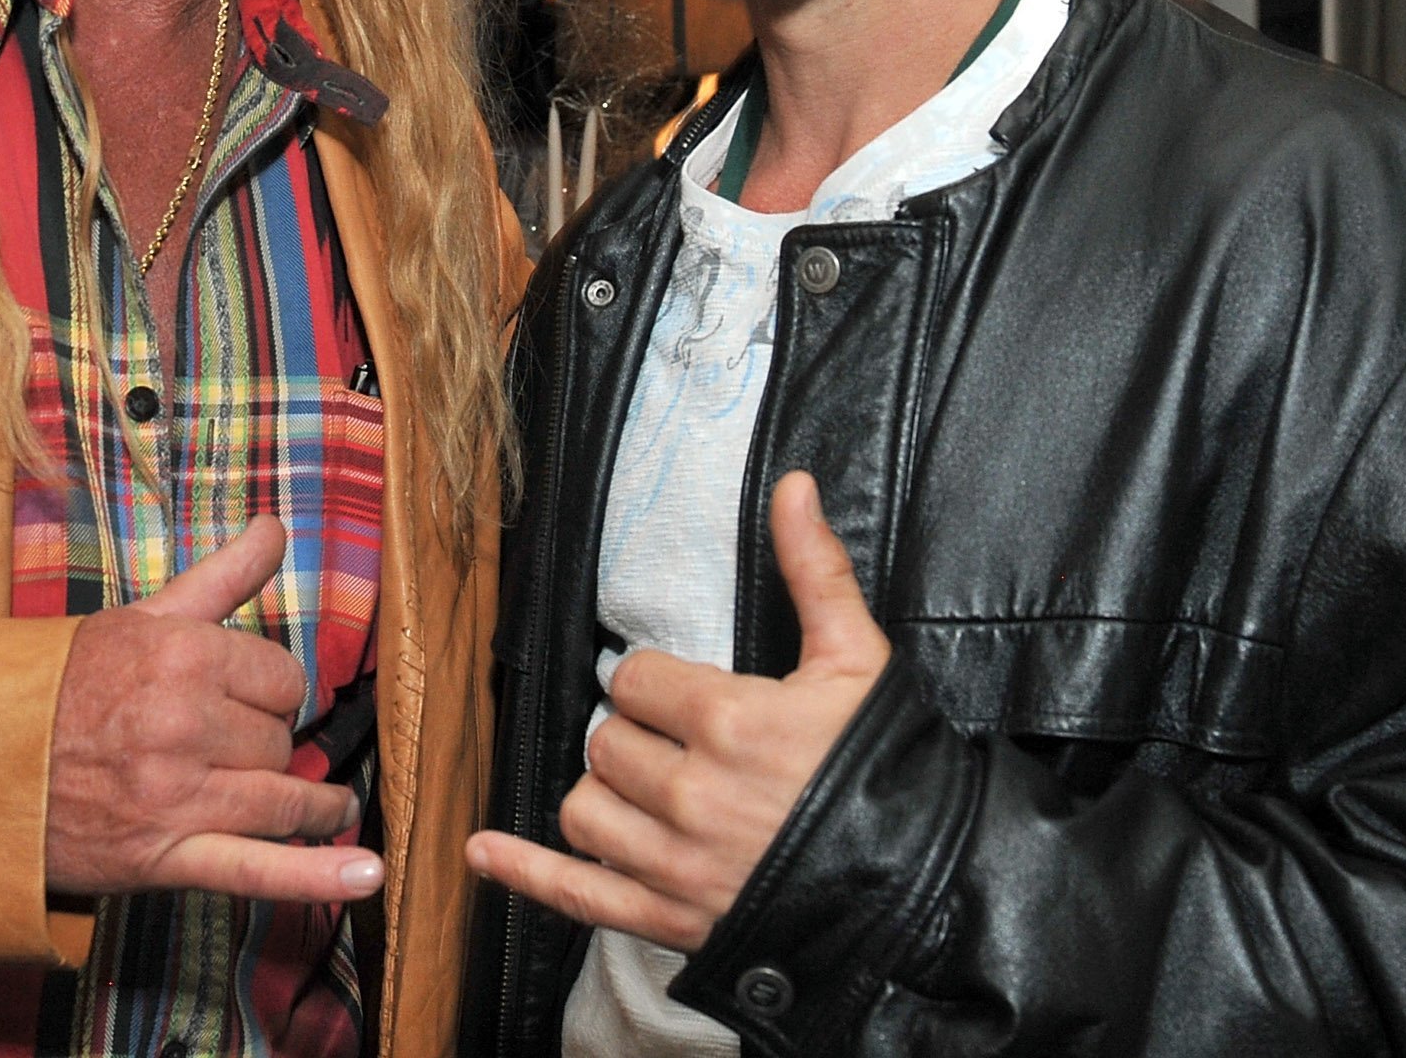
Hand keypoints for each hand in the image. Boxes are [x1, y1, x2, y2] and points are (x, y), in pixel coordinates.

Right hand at [45, 516, 380, 903]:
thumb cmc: (62, 684)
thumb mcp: (140, 617)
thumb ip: (221, 577)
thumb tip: (277, 526)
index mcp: (183, 655)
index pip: (282, 680)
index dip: (270, 693)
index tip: (250, 701)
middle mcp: (185, 722)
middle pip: (279, 740)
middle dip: (267, 744)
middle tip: (238, 749)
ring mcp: (176, 793)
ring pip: (280, 798)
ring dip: (311, 806)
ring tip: (328, 808)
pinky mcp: (163, 855)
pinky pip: (254, 867)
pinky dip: (313, 874)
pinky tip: (364, 873)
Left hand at [465, 472, 889, 950]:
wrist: (922, 893)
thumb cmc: (889, 774)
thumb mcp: (858, 665)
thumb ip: (815, 572)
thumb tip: (792, 486)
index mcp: (727, 719)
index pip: (633, 680)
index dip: (656, 685)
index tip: (688, 699)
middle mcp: (689, 792)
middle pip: (606, 743)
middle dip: (636, 739)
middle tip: (682, 748)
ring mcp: (674, 863)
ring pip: (583, 808)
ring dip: (606, 797)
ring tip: (650, 793)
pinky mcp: (668, 919)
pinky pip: (573, 893)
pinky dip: (523, 871)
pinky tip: (483, 851)